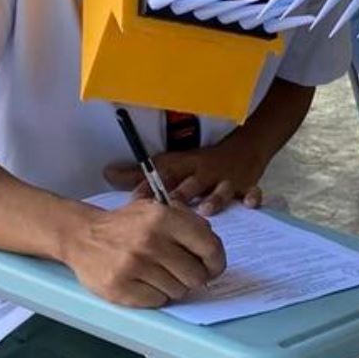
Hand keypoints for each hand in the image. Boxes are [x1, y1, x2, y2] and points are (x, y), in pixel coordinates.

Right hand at [62, 198, 226, 306]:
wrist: (81, 235)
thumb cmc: (127, 225)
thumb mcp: (158, 210)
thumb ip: (190, 223)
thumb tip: (213, 249)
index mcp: (163, 218)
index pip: (210, 248)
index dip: (217, 263)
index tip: (212, 268)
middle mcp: (149, 241)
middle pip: (196, 276)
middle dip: (192, 276)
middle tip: (179, 271)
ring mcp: (132, 266)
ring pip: (178, 291)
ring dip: (172, 286)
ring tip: (155, 273)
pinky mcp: (119, 288)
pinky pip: (157, 301)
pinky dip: (155, 295)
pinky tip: (142, 282)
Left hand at [104, 137, 269, 212]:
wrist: (244, 147)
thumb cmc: (201, 162)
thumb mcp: (172, 163)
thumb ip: (140, 173)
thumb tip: (106, 173)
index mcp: (184, 168)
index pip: (163, 177)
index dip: (150, 187)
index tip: (136, 200)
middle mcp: (204, 173)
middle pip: (192, 183)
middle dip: (183, 194)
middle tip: (171, 206)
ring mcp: (227, 180)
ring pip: (221, 189)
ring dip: (215, 198)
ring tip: (207, 210)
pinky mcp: (248, 185)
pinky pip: (252, 191)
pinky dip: (252, 196)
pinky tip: (251, 204)